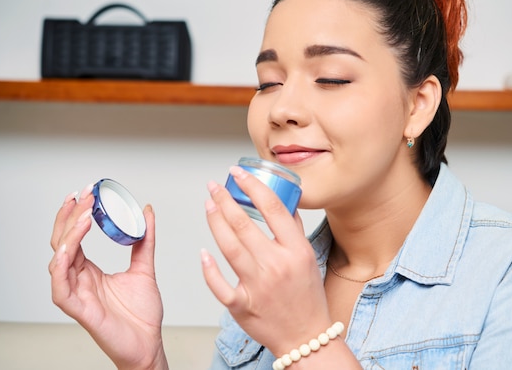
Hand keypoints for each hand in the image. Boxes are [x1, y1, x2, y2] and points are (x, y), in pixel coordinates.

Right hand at [48, 184, 167, 369]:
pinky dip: (61, 267)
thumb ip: (145, 241)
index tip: (86, 193)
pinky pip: (60, 287)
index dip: (75, 214)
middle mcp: (79, 280)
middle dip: (70, 216)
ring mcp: (76, 294)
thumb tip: (148, 212)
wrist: (148, 344)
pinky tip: (68, 249)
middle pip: (62, 242)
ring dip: (68, 236)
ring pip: (59, 260)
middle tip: (83, 196)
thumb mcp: (145, 268)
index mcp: (89, 270)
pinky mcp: (79, 310)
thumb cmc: (141, 314)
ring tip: (83, 216)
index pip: (73, 237)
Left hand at [202, 166, 330, 356]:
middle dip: (224, 200)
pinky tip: (203, 253)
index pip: (272, 208)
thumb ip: (294, 229)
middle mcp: (276, 265)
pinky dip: (209, 268)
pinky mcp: (242, 305)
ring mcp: (258, 286)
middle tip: (214, 187)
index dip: (252, 186)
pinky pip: (219, 284)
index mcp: (296, 251)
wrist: (305, 336)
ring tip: (208, 206)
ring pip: (229, 247)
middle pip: (244, 225)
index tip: (238, 174)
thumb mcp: (308, 258)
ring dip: (215, 222)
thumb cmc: (307, 296)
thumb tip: (283, 201)